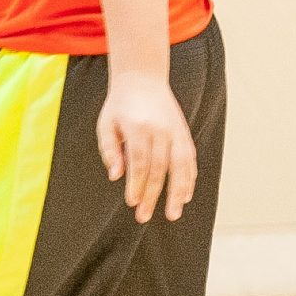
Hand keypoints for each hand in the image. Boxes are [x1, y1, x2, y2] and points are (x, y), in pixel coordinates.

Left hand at [97, 69, 199, 221]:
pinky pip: (189, 159)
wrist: (142, 79)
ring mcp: (175, 131)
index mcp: (138, 127)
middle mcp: (160, 129)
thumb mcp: (106, 124)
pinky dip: (189, 178)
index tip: (132, 202)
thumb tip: (116, 176)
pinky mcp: (183, 132)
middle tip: (144, 216)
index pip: (140, 162)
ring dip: (177, 192)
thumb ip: (109, 150)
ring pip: (180, 166)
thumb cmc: (120, 105)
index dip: (137, 184)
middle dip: (152, 195)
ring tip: (173, 213)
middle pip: (159, 168)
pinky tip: (185, 196)